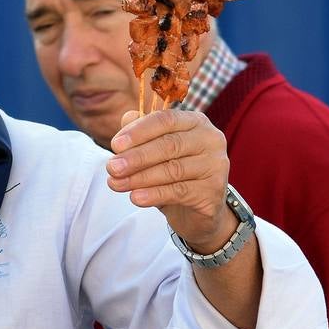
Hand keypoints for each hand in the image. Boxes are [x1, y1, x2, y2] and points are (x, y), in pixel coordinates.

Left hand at [106, 109, 234, 250]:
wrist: (195, 210)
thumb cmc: (172, 171)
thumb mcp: (154, 149)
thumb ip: (141, 131)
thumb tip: (126, 118)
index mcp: (195, 121)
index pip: (165, 120)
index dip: (138, 131)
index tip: (115, 145)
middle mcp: (211, 139)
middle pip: (169, 145)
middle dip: (136, 157)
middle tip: (111, 167)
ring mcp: (216, 165)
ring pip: (173, 169)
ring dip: (139, 178)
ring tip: (116, 184)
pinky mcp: (214, 191)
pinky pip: (180, 191)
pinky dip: (154, 194)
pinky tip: (136, 198)